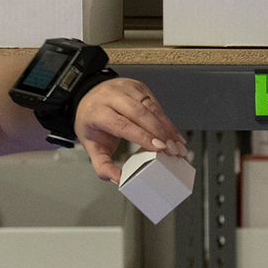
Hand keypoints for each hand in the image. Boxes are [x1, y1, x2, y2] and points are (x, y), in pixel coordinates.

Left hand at [71, 74, 185, 182]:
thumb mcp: (90, 145)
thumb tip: (118, 180)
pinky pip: (156, 104)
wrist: (89, 96)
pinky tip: (174, 135)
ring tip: (178, 145)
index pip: (123, 123)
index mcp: (97, 111)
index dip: (143, 136)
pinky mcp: (139, 87)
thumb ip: (102, 165)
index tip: (159, 148)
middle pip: (140, 113)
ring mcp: (126, 88)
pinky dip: (167, 121)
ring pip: (152, 107)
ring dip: (168, 128)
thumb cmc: (92, 121)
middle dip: (160, 133)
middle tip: (173, 150)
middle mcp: (112, 96)